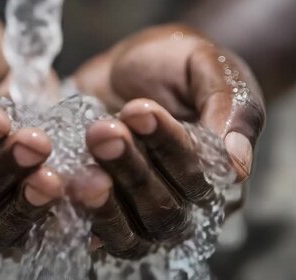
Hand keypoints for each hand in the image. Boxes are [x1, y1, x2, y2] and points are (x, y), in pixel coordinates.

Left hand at [69, 24, 264, 258]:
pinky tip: (58, 185)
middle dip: (131, 170)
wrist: (133, 65)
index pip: (199, 176)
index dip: (169, 147)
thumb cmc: (176, 63)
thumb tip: (238, 164)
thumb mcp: (205, 66)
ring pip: (130, 231)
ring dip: (104, 200)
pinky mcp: (104, 213)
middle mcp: (184, 203)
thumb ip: (228, 105)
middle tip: (101, 131)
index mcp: (219, 173)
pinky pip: (93, 233)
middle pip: (163, 211)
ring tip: (80, 163)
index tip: (138, 109)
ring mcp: (142, 214)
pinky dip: (76, 215)